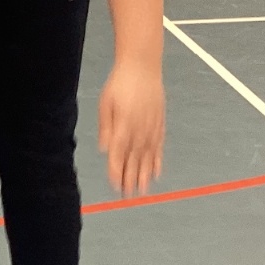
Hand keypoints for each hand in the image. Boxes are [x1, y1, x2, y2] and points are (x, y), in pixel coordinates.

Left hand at [98, 60, 165, 196]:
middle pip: (133, 160)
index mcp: (123, 125)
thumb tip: (104, 149)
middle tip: (127, 197)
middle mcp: (138, 130)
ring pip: (147, 157)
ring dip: (144, 175)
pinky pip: (158, 148)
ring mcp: (151, 128)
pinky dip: (157, 162)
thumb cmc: (120, 83)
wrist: (143, 67)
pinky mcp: (159, 125)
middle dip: (130, 179)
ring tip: (142, 192)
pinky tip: (156, 174)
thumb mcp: (105, 102)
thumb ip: (105, 127)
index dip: (116, 172)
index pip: (117, 155)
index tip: (114, 186)